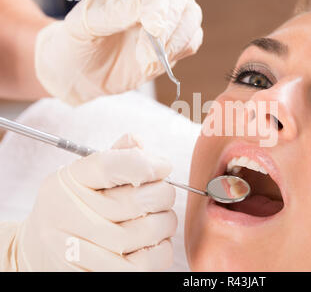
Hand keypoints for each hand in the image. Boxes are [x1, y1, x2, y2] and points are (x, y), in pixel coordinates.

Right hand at [1, 134, 176, 270]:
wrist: (38, 251)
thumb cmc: (72, 208)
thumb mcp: (83, 177)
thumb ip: (114, 157)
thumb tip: (138, 142)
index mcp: (67, 183)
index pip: (109, 166)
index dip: (145, 164)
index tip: (163, 166)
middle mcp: (66, 216)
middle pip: (135, 201)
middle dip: (163, 194)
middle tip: (162, 194)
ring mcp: (77, 250)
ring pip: (147, 232)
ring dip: (165, 222)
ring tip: (158, 218)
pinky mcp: (94, 275)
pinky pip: (147, 263)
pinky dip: (161, 249)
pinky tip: (151, 242)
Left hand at [35, 0, 202, 104]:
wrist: (85, 70)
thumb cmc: (81, 40)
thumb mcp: (84, 26)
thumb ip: (110, 15)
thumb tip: (138, 6)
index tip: (151, 25)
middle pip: (178, 0)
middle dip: (165, 28)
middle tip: (145, 51)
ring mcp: (169, 17)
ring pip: (190, 19)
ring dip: (173, 43)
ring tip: (145, 59)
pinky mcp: (176, 40)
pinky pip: (192, 41)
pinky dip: (177, 53)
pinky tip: (153, 62)